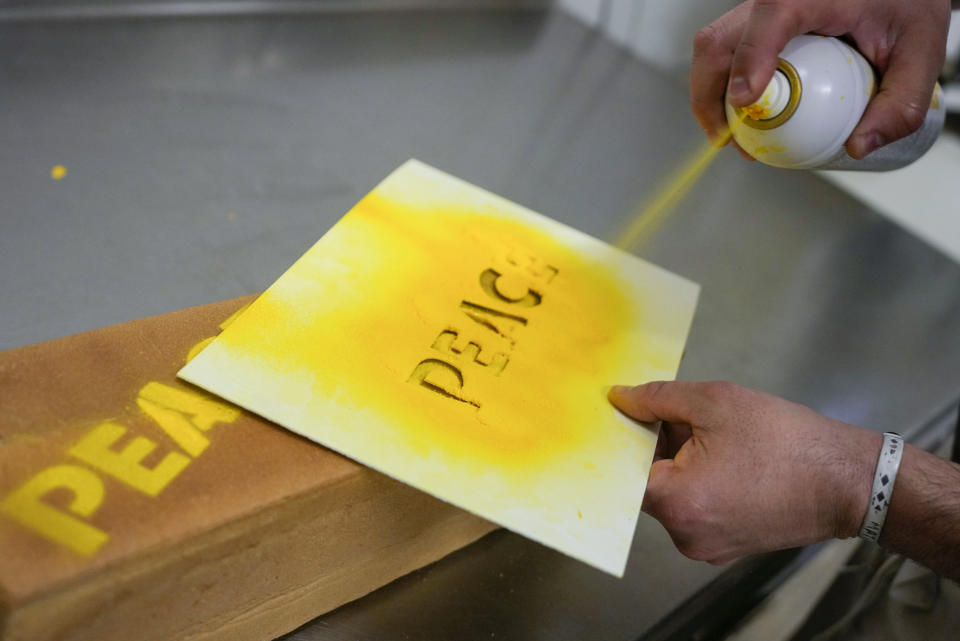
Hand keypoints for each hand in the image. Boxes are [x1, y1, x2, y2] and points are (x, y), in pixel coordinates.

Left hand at [608, 381, 879, 563]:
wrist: (850, 480)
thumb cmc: (785, 440)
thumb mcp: (715, 402)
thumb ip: (658, 399)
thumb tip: (619, 398)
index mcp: (678, 504)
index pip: (623, 471)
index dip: (626, 437)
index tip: (634, 413)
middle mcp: (684, 537)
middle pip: (646, 485)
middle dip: (658, 448)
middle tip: (686, 418)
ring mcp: (705, 548)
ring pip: (671, 497)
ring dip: (680, 464)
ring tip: (716, 438)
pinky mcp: (725, 547)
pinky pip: (695, 510)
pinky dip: (699, 483)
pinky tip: (729, 460)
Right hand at [691, 0, 950, 157]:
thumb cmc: (905, 3)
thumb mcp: (920, 50)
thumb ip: (900, 103)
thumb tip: (858, 146)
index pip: (771, 18)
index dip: (751, 60)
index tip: (747, 103)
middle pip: (719, 43)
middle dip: (710, 99)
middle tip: (729, 139)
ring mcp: (758, 11)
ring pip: (712, 49)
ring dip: (710, 97)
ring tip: (732, 135)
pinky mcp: (753, 24)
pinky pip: (723, 54)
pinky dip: (721, 88)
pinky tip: (740, 117)